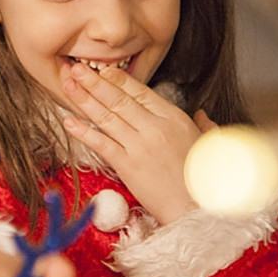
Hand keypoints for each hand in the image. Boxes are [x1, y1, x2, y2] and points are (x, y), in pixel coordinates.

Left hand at [61, 62, 216, 224]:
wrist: (197, 208)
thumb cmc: (205, 179)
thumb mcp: (209, 144)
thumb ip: (204, 125)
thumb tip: (202, 115)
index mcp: (174, 117)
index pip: (140, 91)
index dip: (118, 79)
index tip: (103, 70)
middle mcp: (154, 127)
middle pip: (118, 99)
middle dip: (94, 81)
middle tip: (76, 69)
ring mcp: (138, 146)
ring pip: (106, 117)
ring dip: (84, 99)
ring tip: (68, 85)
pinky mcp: (127, 166)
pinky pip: (100, 144)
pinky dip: (83, 131)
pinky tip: (69, 121)